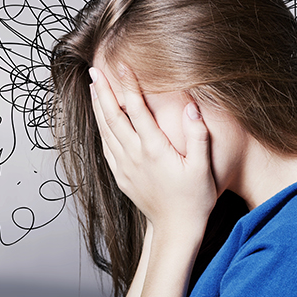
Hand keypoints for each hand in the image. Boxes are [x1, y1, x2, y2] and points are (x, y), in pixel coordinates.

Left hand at [89, 65, 216, 234]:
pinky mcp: (121, 176)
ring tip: (94, 87)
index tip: (120, 65)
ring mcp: (125, 167)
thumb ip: (198, 135)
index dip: (128, 85)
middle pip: (113, 117)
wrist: (176, 230)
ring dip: (98, 107)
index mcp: (154, 150)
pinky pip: (106, 147)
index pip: (137, 110)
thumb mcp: (203, 168)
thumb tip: (191, 106)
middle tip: (95, 70)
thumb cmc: (195, 199)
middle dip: (103, 91)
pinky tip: (100, 119)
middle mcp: (134, 156)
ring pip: (105, 130)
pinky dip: (100, 128)